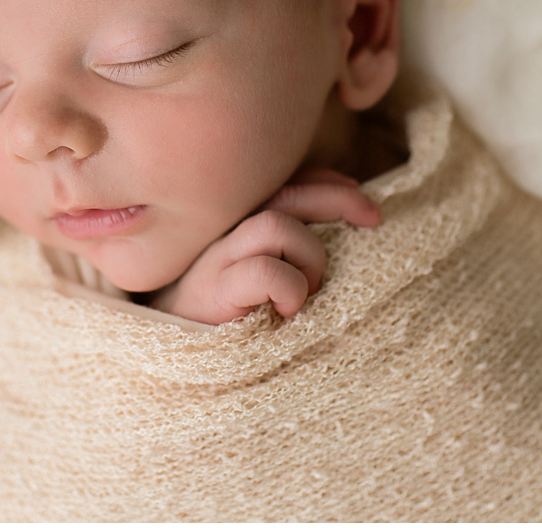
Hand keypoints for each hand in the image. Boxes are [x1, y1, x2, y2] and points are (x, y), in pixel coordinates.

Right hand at [151, 168, 382, 324]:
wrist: (169, 357)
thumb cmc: (226, 318)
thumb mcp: (260, 276)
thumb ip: (289, 247)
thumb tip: (349, 222)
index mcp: (235, 221)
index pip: (286, 183)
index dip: (329, 184)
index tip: (362, 204)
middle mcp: (222, 230)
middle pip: (287, 193)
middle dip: (339, 198)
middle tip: (372, 219)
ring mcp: (215, 258)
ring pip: (276, 224)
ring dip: (309, 255)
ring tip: (307, 289)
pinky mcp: (212, 292)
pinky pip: (265, 270)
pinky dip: (290, 287)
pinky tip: (288, 310)